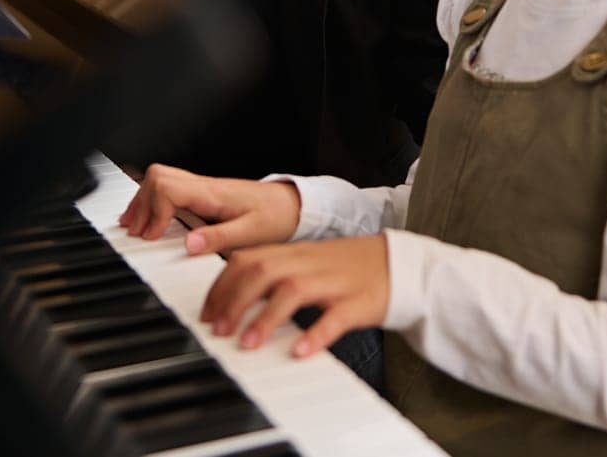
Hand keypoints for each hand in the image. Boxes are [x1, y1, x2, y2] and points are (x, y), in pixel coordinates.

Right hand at [118, 163, 301, 254]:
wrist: (294, 205)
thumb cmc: (277, 217)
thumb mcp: (252, 234)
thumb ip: (219, 239)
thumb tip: (187, 245)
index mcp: (213, 193)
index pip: (168, 187)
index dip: (154, 211)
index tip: (152, 236)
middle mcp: (203, 186)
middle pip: (157, 177)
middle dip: (141, 204)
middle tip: (136, 232)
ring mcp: (202, 187)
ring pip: (160, 178)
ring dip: (143, 201)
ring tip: (134, 226)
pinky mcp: (203, 194)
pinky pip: (170, 188)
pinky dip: (154, 201)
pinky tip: (151, 219)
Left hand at [201, 236, 388, 357]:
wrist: (399, 264)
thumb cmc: (347, 269)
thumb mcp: (306, 264)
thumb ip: (273, 274)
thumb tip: (233, 296)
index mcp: (294, 253)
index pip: (248, 260)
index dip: (222, 286)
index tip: (206, 313)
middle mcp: (309, 263)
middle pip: (262, 271)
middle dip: (235, 301)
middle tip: (219, 331)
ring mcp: (334, 281)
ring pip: (293, 290)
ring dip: (266, 317)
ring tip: (248, 344)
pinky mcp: (358, 302)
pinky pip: (335, 317)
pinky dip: (315, 334)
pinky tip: (300, 352)